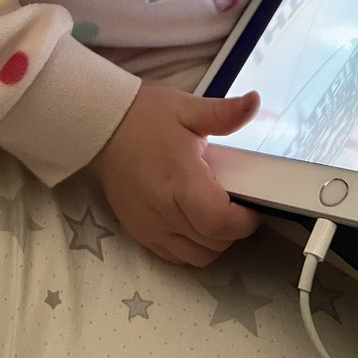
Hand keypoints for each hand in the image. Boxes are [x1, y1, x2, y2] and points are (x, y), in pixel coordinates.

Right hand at [87, 82, 260, 265]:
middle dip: (235, 230)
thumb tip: (254, 101)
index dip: (244, 220)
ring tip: (217, 214)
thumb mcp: (188, 108)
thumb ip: (224, 113)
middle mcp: (164, 209)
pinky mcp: (140, 233)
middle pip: (213, 243)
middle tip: (238, 204)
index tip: (252, 204)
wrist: (103, 129)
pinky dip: (193, 247)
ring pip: (197, 257)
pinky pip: (176, 257)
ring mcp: (150, 226)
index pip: (219, 220)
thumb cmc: (147, 116)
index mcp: (181, 177)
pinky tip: (196, 223)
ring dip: (215, 242)